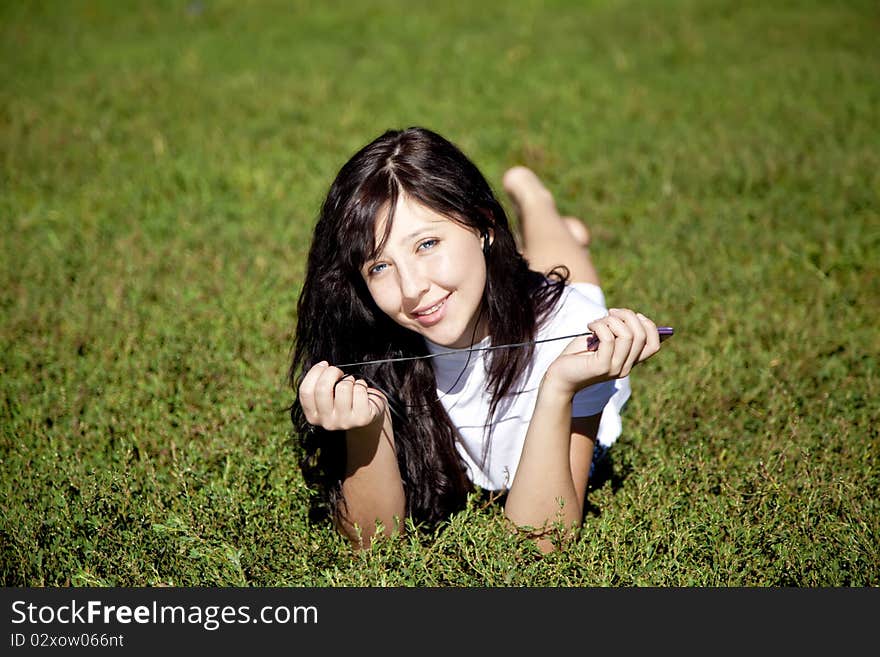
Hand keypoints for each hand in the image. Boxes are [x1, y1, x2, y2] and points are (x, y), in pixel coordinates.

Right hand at [298, 361, 387, 431]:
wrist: (366, 414)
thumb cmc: (345, 400)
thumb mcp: (327, 395)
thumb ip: (319, 385)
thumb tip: (322, 366)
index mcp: (313, 416)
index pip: (306, 391)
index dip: (314, 372)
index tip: (324, 364)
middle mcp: (327, 422)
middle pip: (322, 388)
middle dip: (332, 372)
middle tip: (339, 372)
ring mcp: (344, 422)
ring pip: (343, 387)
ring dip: (349, 380)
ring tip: (352, 384)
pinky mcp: (361, 419)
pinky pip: (359, 391)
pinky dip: (362, 385)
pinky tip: (361, 391)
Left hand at [545, 308, 661, 395]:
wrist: (559, 376)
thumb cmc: (578, 355)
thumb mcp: (601, 341)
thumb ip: (617, 332)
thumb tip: (632, 316)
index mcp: (629, 361)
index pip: (654, 345)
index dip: (649, 326)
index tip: (634, 315)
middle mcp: (625, 367)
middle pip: (641, 335)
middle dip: (628, 316)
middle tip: (610, 312)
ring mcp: (615, 368)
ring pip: (628, 335)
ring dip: (612, 320)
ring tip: (597, 322)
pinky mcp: (601, 366)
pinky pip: (609, 338)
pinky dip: (600, 325)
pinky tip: (589, 326)